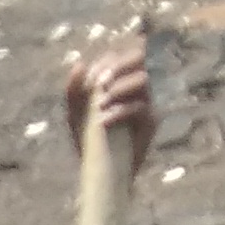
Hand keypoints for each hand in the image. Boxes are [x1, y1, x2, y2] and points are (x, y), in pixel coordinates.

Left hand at [66, 44, 156, 173]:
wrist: (98, 168)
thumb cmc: (87, 136)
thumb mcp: (75, 113)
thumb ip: (74, 89)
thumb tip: (80, 63)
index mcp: (117, 79)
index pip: (120, 56)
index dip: (108, 61)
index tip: (93, 77)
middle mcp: (135, 86)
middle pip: (139, 58)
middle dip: (119, 66)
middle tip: (101, 83)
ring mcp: (145, 102)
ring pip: (143, 80)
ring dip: (120, 87)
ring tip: (100, 104)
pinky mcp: (151, 121)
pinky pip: (141, 107)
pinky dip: (120, 111)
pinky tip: (104, 122)